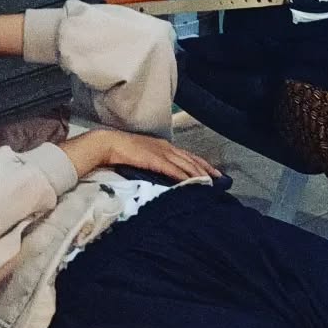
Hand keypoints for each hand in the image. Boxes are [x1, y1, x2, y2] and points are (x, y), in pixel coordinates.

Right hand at [59, 130, 221, 182]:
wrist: (107, 144)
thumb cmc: (122, 151)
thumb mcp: (144, 156)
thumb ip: (156, 163)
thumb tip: (166, 176)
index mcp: (164, 146)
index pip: (188, 156)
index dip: (202, 164)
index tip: (213, 173)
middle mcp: (166, 147)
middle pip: (192, 159)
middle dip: (206, 170)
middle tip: (219, 179)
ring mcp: (161, 152)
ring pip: (186, 164)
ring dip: (199, 174)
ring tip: (210, 184)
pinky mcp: (155, 159)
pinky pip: (174, 169)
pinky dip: (185, 176)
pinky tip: (193, 182)